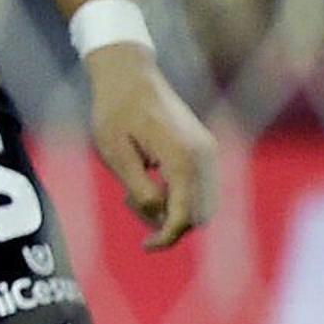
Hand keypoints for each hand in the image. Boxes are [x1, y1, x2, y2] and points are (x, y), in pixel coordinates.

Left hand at [85, 43, 215, 249]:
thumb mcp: (116, 154)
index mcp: (183, 158)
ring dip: (172, 208)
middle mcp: (204, 156)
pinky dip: (178, 193)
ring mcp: (208, 151)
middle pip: (199, 213)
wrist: (130, 76)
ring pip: (202, 202)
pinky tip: (148, 179)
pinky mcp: (203, 148)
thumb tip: (158, 217)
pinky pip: (198, 185)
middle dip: (168, 222)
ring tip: (134, 188)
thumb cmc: (115, 112)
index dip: (167, 236)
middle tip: (130, 201)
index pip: (186, 214)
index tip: (146, 246)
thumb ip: (140, 189)